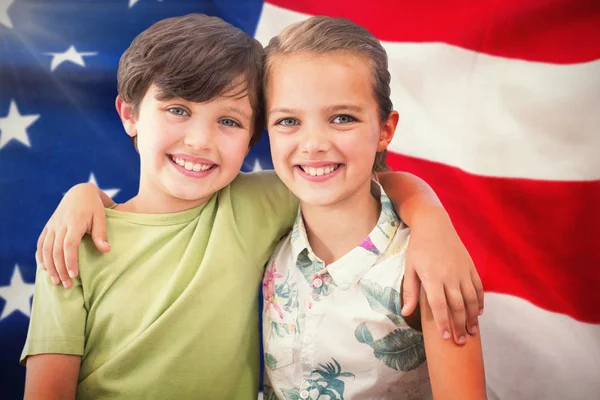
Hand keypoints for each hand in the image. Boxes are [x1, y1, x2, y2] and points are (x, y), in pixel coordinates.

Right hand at [35, 183, 110, 287]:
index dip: (70, 261)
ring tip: (56, 281)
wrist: (80, 192)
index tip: (74, 275)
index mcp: (75, 222)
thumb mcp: (101, 217)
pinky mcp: (48, 227)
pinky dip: (40, 256)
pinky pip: (41, 243)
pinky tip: (44, 268)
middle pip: (56, 251)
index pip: (69, 245)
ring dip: (49, 266)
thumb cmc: (94, 206)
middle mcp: (60, 225)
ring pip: (46, 249)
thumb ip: (101, 234)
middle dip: (60, 269)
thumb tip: (106, 250)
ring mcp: (52, 226)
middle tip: (67, 285)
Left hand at [402, 207, 483, 344]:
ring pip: (471, 299)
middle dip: (459, 326)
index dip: (443, 323)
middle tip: (460, 342)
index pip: (439, 306)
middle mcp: (450, 276)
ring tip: (472, 332)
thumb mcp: (410, 267)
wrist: (434, 224)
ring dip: (472, 317)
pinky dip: (479, 301)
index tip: (446, 338)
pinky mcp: (470, 266)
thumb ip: (410, 291)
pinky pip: (478, 287)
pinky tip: (478, 313)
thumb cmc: (418, 247)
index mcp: (433, 277)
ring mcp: (462, 271)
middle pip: (457, 306)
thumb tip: (405, 313)